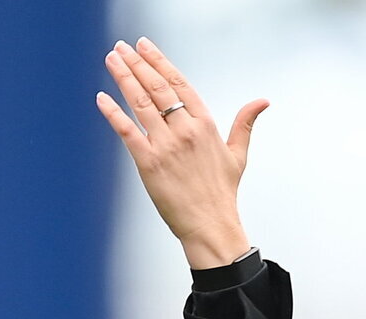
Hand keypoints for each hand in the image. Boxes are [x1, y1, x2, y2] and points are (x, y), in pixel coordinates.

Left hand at [96, 38, 267, 268]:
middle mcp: (185, 130)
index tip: (145, 47)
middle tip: (121, 47)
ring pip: (140, 102)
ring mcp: (166, 145)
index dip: (159, 62)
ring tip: (111, 60)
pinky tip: (102, 98)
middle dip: (137, 63)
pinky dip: (113, 113)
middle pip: (157, 87)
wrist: (210, 225)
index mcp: (205, 123)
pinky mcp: (149, 163)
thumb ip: (244, 124)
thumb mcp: (238, 154)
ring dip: (123, 78)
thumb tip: (262, 102)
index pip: (179, 83)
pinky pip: (127, 131)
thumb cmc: (222, 194)